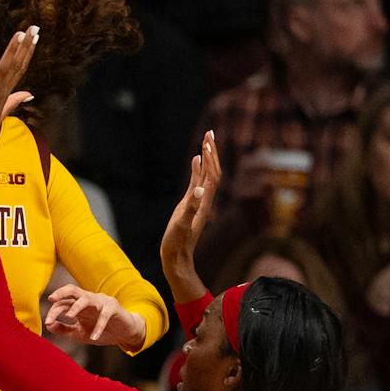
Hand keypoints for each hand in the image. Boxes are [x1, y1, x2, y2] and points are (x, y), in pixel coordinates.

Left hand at [0, 22, 34, 167]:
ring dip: (12, 51)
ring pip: (4, 70)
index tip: (35, 36)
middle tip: (35, 28)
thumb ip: (14, 100)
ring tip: (20, 34)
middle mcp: (0, 92)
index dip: (27, 51)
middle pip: (16, 65)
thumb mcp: (0, 112)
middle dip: (26, 46)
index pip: (20, 68)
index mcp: (4, 94)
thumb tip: (28, 93)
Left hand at [41, 287, 146, 351]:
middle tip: (51, 299)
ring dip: (77, 306)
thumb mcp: (79, 332)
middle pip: (72, 290)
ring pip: (86, 298)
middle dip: (61, 292)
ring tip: (69, 316)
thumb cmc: (101, 331)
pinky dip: (99, 326)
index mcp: (78, 305)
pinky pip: (104, 315)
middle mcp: (88, 300)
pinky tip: (94, 337)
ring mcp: (101, 302)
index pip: (63, 303)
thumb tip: (48, 325)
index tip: (47, 322)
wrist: (124, 333)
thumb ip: (64, 329)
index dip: (54, 311)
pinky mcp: (113, 308)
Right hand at [160, 133, 223, 295]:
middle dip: (212, 151)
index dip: (211, 157)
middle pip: (212, 171)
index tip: (209, 139)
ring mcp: (198, 201)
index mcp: (203, 202)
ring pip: (206, 174)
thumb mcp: (182, 225)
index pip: (211, 174)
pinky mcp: (190, 204)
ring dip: (207, 157)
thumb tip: (199, 189)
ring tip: (206, 140)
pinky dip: (197, 168)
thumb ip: (191, 207)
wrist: (177, 258)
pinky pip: (197, 182)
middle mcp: (204, 199)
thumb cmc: (177, 243)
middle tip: (210, 132)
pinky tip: (196, 159)